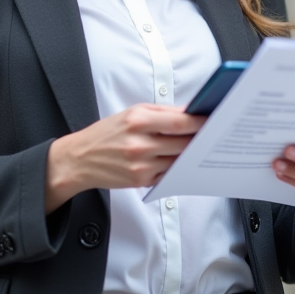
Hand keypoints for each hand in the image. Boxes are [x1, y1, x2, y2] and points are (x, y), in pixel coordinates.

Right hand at [44, 104, 203, 212]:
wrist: (80, 159)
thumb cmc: (107, 134)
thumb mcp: (131, 113)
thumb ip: (162, 112)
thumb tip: (190, 112)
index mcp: (138, 120)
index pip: (180, 122)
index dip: (201, 123)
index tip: (213, 121)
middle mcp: (140, 143)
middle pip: (183, 143)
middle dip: (200, 140)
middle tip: (214, 135)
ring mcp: (141, 165)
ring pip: (179, 160)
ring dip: (191, 156)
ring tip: (201, 149)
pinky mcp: (141, 181)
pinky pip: (168, 174)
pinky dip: (177, 168)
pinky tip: (183, 162)